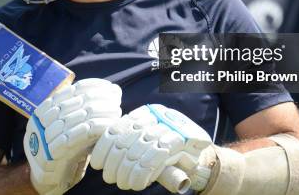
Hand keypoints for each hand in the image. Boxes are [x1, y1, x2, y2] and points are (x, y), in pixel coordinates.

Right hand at [24, 78, 121, 194]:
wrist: (48, 180)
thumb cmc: (66, 151)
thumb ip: (85, 111)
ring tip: (115, 112)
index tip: (109, 87)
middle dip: (97, 99)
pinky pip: (71, 138)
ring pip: (73, 119)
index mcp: (41, 112)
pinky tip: (104, 126)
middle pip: (72, 104)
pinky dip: (90, 130)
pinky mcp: (49, 155)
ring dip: (98, 113)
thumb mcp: (73, 127)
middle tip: (116, 99)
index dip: (91, 87)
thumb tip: (112, 89)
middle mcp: (38, 123)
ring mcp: (41, 139)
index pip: (68, 92)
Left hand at [90, 104, 212, 192]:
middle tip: (110, 178)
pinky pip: (154, 158)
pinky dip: (141, 174)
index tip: (98, 163)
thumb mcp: (146, 145)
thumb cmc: (167, 153)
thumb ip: (128, 145)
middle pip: (126, 140)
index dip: (104, 147)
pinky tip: (136, 183)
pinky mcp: (182, 141)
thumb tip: (99, 157)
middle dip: (114, 163)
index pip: (117, 128)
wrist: (200, 157)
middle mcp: (156, 116)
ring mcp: (170, 127)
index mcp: (145, 113)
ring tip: (122, 183)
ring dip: (126, 172)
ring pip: (138, 151)